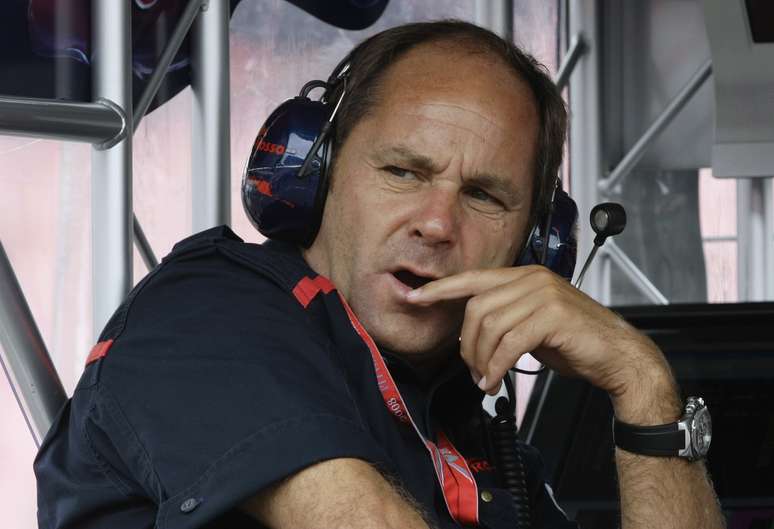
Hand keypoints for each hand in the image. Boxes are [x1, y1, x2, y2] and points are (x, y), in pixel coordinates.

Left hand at [405, 266, 674, 413]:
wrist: (619, 356)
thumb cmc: (577, 342)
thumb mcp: (532, 324)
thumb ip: (504, 319)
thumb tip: (469, 334)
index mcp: (524, 276)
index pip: (473, 278)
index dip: (441, 289)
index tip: (416, 297)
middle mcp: (533, 279)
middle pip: (477, 307)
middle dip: (466, 343)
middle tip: (472, 368)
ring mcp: (544, 295)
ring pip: (491, 326)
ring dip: (481, 359)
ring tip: (486, 378)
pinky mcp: (554, 316)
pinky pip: (510, 343)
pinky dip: (496, 366)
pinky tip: (495, 380)